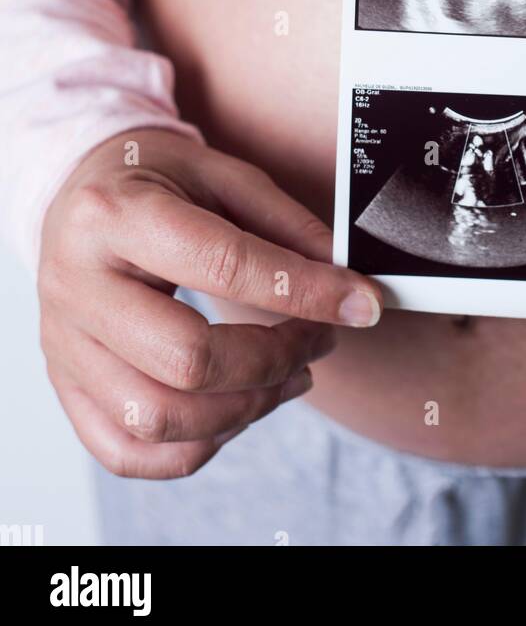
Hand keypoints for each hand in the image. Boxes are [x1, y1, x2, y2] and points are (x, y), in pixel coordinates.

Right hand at [38, 128, 382, 477]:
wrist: (77, 193)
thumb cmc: (154, 181)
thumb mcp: (222, 174)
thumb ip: (285, 224)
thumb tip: (345, 280)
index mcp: (114, 214)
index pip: (222, 265)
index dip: (305, 291)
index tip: (361, 302)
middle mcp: (76, 285)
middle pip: (186, 360)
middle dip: (275, 360)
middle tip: (319, 339)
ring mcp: (63, 344)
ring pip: (157, 419)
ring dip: (245, 409)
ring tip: (289, 375)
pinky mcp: (66, 385)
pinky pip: (128, 451)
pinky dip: (196, 447)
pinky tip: (236, 407)